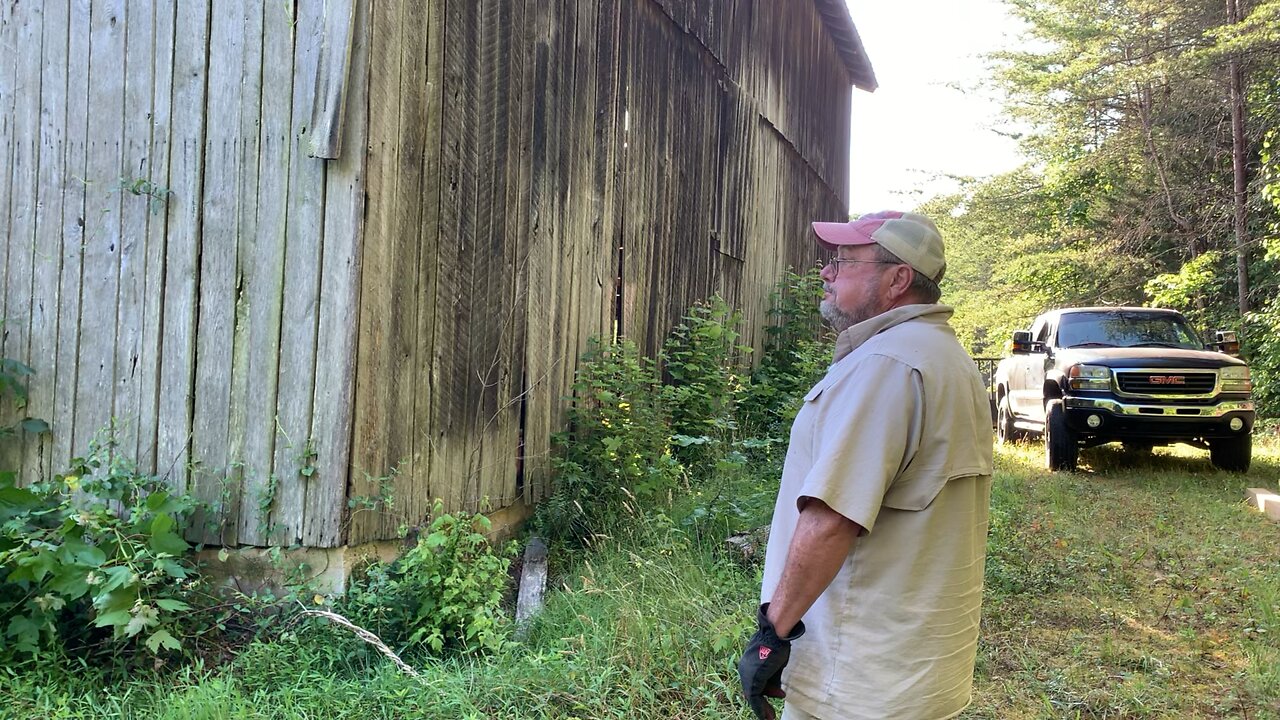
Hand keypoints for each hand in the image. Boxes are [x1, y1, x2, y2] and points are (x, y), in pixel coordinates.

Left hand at [738, 603, 804, 719]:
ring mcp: (746, 675)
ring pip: (752, 697)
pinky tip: (766, 716)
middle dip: (762, 704)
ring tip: (770, 718)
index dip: (767, 692)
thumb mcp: (774, 664)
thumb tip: (775, 691)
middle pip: (752, 691)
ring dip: (762, 709)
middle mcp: (744, 670)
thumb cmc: (777, 645)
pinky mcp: (752, 680)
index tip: (779, 695)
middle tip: (770, 715)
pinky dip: (760, 709)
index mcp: (748, 664)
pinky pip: (754, 698)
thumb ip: (772, 677)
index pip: (755, 683)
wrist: (776, 635)